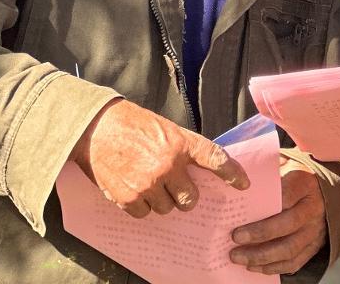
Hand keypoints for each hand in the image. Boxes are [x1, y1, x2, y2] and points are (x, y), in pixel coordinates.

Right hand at [70, 98, 248, 217]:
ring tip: (147, 181)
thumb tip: (200, 171)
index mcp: (181, 143)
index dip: (233, 174)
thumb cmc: (132, 125)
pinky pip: (145, 214)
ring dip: (160, 200)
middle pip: (190, 199)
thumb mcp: (166, 129)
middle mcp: (169, 165)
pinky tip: (133, 188)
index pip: (216, 159)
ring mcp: (149, 183)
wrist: (96, 127)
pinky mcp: (129, 197)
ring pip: (167, 209)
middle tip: (173, 186)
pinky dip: (141, 206)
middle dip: (184, 196)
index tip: (243, 184)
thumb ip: (184, 149)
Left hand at [229, 157, 326, 274]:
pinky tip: (254, 267)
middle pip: (287, 225)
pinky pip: (295, 262)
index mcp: (305, 183)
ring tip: (238, 258)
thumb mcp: (284, 164)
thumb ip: (266, 171)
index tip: (240, 216)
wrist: (324, 190)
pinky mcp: (315, 246)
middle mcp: (313, 208)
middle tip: (234, 239)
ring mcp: (316, 229)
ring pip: (290, 249)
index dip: (263, 210)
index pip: (285, 196)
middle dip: (259, 235)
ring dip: (262, 257)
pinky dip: (273, 268)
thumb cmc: (294, 176)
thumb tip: (235, 178)